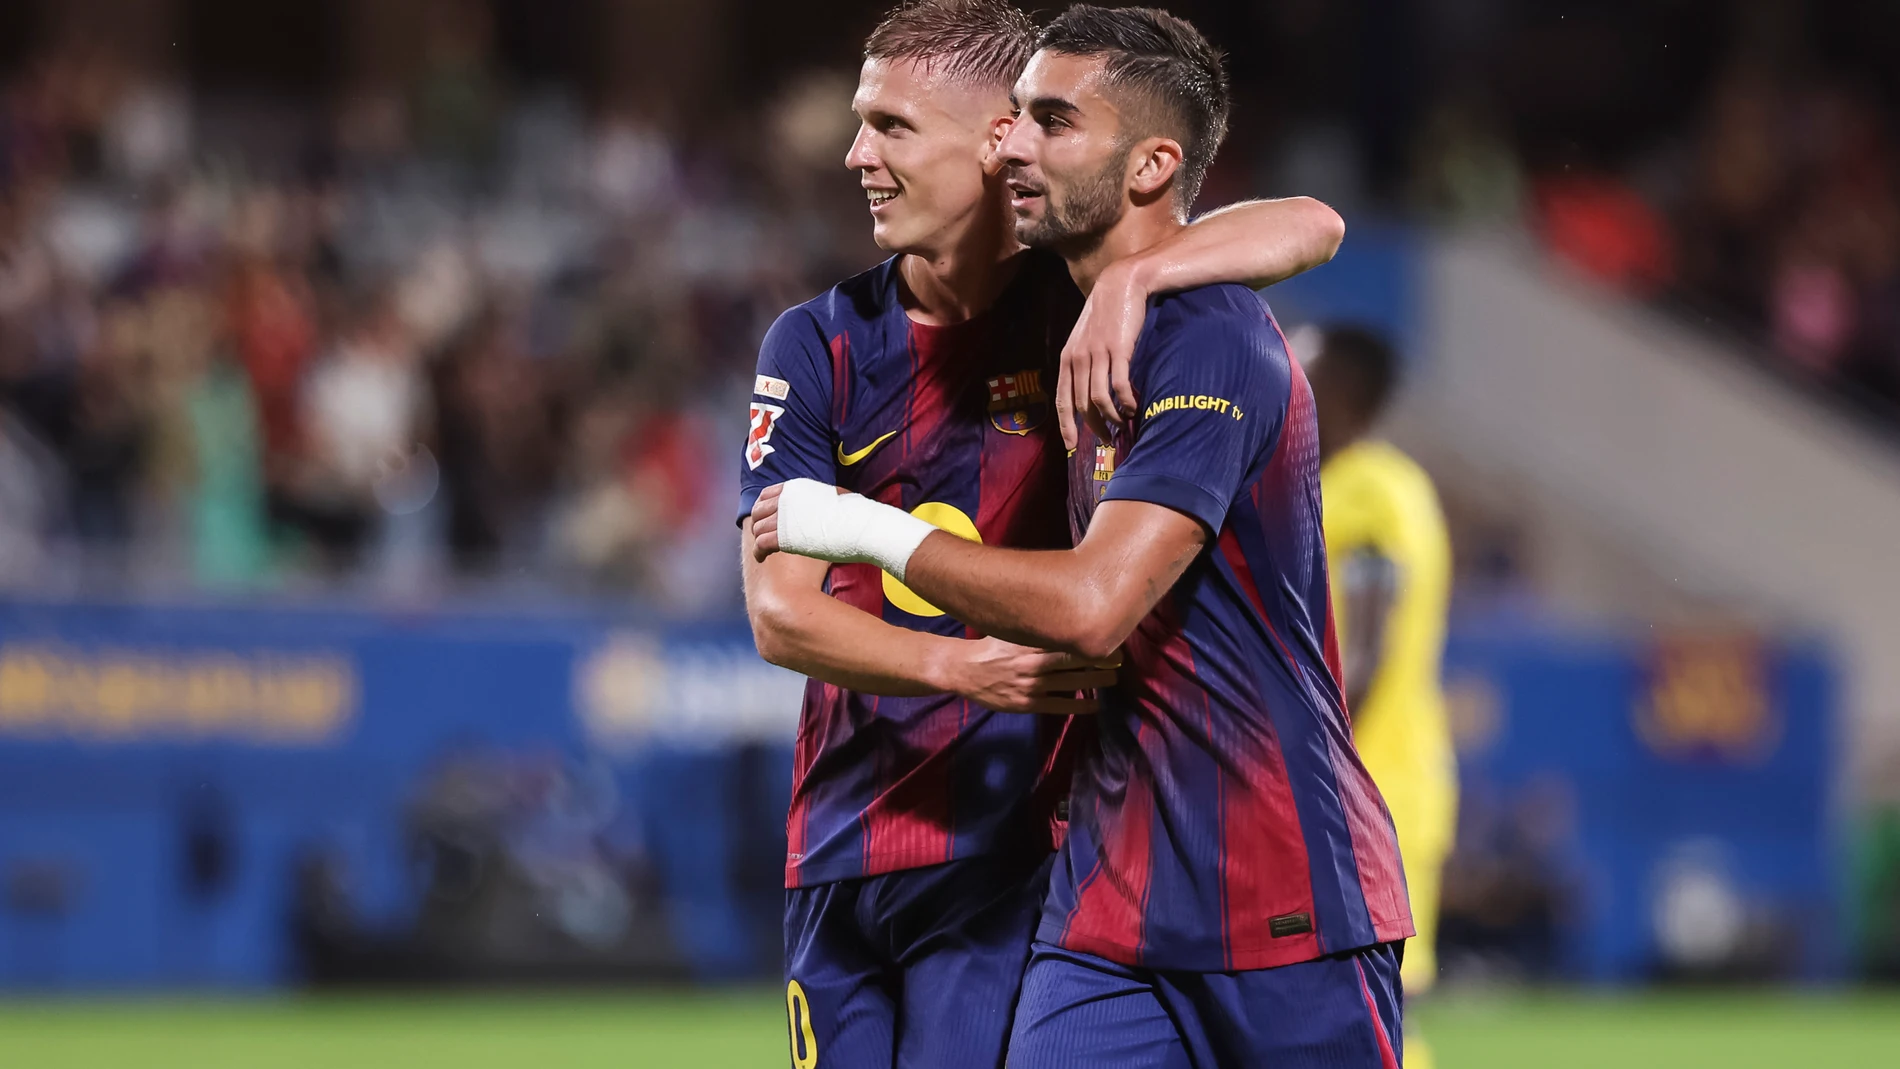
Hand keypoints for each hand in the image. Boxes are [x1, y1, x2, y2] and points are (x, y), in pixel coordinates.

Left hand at [750, 481, 849, 561]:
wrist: (859, 527)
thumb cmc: (854, 513)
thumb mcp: (833, 494)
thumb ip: (818, 497)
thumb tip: (826, 500)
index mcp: (795, 487)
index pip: (766, 495)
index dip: (762, 509)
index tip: (765, 519)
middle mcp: (785, 499)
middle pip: (758, 512)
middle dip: (758, 525)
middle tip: (763, 536)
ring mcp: (783, 518)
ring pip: (758, 529)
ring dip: (759, 540)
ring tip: (764, 551)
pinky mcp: (784, 537)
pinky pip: (761, 544)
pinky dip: (759, 552)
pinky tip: (762, 558)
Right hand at [943, 636, 1119, 715]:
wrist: (964, 671)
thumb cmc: (992, 647)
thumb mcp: (1012, 631)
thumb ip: (1035, 626)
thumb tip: (1064, 613)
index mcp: (1029, 641)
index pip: (1065, 637)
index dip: (1089, 637)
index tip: (1109, 635)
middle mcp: (1032, 662)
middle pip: (1073, 659)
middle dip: (1100, 659)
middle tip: (1120, 658)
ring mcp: (1030, 685)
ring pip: (1071, 683)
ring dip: (1096, 681)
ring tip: (1114, 679)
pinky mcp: (1027, 704)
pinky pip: (1059, 706)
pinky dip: (1079, 706)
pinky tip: (1095, 704)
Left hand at [1057, 259, 1147, 449]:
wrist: (1123, 283)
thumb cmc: (1107, 312)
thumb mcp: (1086, 336)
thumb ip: (1084, 360)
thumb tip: (1088, 389)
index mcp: (1068, 357)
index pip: (1062, 399)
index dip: (1066, 425)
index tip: (1071, 445)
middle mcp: (1079, 358)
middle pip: (1081, 405)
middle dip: (1094, 426)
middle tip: (1107, 439)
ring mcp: (1098, 354)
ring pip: (1099, 399)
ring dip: (1112, 417)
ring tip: (1124, 424)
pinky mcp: (1119, 350)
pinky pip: (1119, 386)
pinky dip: (1126, 402)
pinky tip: (1134, 407)